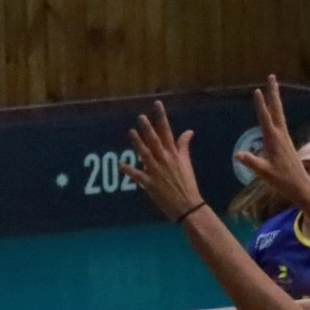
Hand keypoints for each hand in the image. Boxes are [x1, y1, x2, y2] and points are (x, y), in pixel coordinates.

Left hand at [121, 102, 205, 220]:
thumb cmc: (187, 184)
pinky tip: (120, 165)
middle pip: (155, 141)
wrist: (188, 206)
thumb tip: (189, 131)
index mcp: (174, 154)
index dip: (161, 117)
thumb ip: (184, 146)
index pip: (167, 131)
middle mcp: (165, 160)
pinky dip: (129, 171)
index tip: (156, 104)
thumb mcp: (186, 163)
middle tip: (141, 117)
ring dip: (138, 143)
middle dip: (148, 128)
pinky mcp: (151, 184)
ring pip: (146, 155)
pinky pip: (138, 176)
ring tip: (131, 132)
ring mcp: (157, 172)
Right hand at [232, 76, 309, 206]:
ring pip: (279, 113)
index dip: (260, 105)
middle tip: (271, 76)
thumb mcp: (265, 173)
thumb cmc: (282, 180)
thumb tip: (237, 155)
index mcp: (274, 140)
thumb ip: (252, 162)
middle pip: (276, 109)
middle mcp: (281, 135)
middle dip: (273, 92)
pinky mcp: (286, 141)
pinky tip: (275, 110)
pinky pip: (280, 120)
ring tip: (272, 87)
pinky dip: (277, 111)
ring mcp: (285, 137)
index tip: (257, 90)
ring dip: (275, 99)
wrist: (300, 185)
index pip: (265, 118)